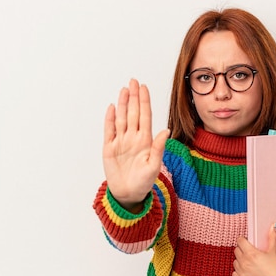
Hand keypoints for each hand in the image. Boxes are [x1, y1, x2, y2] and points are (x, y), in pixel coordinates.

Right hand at [103, 79, 169, 211]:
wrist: (128, 194)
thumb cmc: (144, 181)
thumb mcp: (154, 165)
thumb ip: (158, 147)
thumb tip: (166, 130)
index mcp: (145, 140)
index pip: (145, 116)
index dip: (144, 101)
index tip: (144, 87)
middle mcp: (133, 138)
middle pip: (133, 113)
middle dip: (133, 97)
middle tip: (133, 81)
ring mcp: (121, 141)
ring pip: (121, 118)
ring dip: (122, 104)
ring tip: (124, 90)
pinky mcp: (109, 148)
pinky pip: (109, 130)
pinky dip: (110, 119)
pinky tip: (112, 107)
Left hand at [233, 223, 275, 275]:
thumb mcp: (273, 252)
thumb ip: (272, 238)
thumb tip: (274, 226)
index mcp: (251, 253)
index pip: (240, 241)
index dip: (243, 240)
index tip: (245, 241)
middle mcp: (244, 262)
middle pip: (236, 251)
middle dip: (241, 250)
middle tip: (249, 252)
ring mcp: (242, 272)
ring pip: (235, 262)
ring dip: (240, 261)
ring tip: (248, 263)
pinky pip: (234, 274)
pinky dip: (238, 272)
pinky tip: (246, 271)